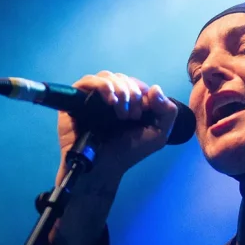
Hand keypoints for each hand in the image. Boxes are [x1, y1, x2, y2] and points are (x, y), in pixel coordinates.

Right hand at [55, 71, 178, 186]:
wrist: (103, 167)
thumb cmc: (128, 153)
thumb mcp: (158, 135)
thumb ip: (168, 112)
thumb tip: (155, 88)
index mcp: (128, 102)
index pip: (136, 83)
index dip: (143, 92)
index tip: (144, 111)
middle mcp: (110, 97)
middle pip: (122, 78)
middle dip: (132, 94)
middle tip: (133, 116)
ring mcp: (93, 97)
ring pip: (107, 76)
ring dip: (120, 91)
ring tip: (122, 113)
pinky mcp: (76, 99)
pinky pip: (87, 81)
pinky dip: (102, 86)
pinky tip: (110, 100)